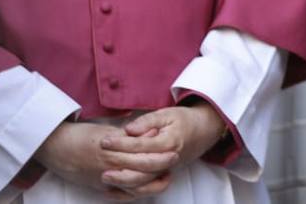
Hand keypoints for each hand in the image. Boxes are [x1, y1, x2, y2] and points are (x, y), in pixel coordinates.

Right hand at [35, 121, 173, 198]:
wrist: (55, 148)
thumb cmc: (81, 135)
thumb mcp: (108, 130)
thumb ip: (131, 134)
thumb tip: (153, 133)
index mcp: (113, 151)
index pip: (142, 156)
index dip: (159, 155)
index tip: (173, 149)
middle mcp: (110, 168)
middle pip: (141, 173)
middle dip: (160, 168)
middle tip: (174, 161)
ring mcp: (105, 180)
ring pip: (133, 187)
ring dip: (152, 184)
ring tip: (165, 177)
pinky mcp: (100, 187)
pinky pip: (121, 195)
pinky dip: (136, 193)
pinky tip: (147, 188)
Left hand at [98, 104, 226, 190]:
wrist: (204, 131)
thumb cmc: (184, 120)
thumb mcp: (167, 114)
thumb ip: (147, 121)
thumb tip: (129, 129)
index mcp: (170, 141)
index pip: (141, 145)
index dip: (121, 143)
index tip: (104, 141)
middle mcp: (169, 159)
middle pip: (142, 167)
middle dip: (119, 164)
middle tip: (102, 157)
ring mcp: (168, 169)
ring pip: (144, 182)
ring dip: (123, 181)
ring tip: (105, 177)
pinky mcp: (164, 175)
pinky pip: (147, 188)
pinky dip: (130, 192)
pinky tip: (115, 190)